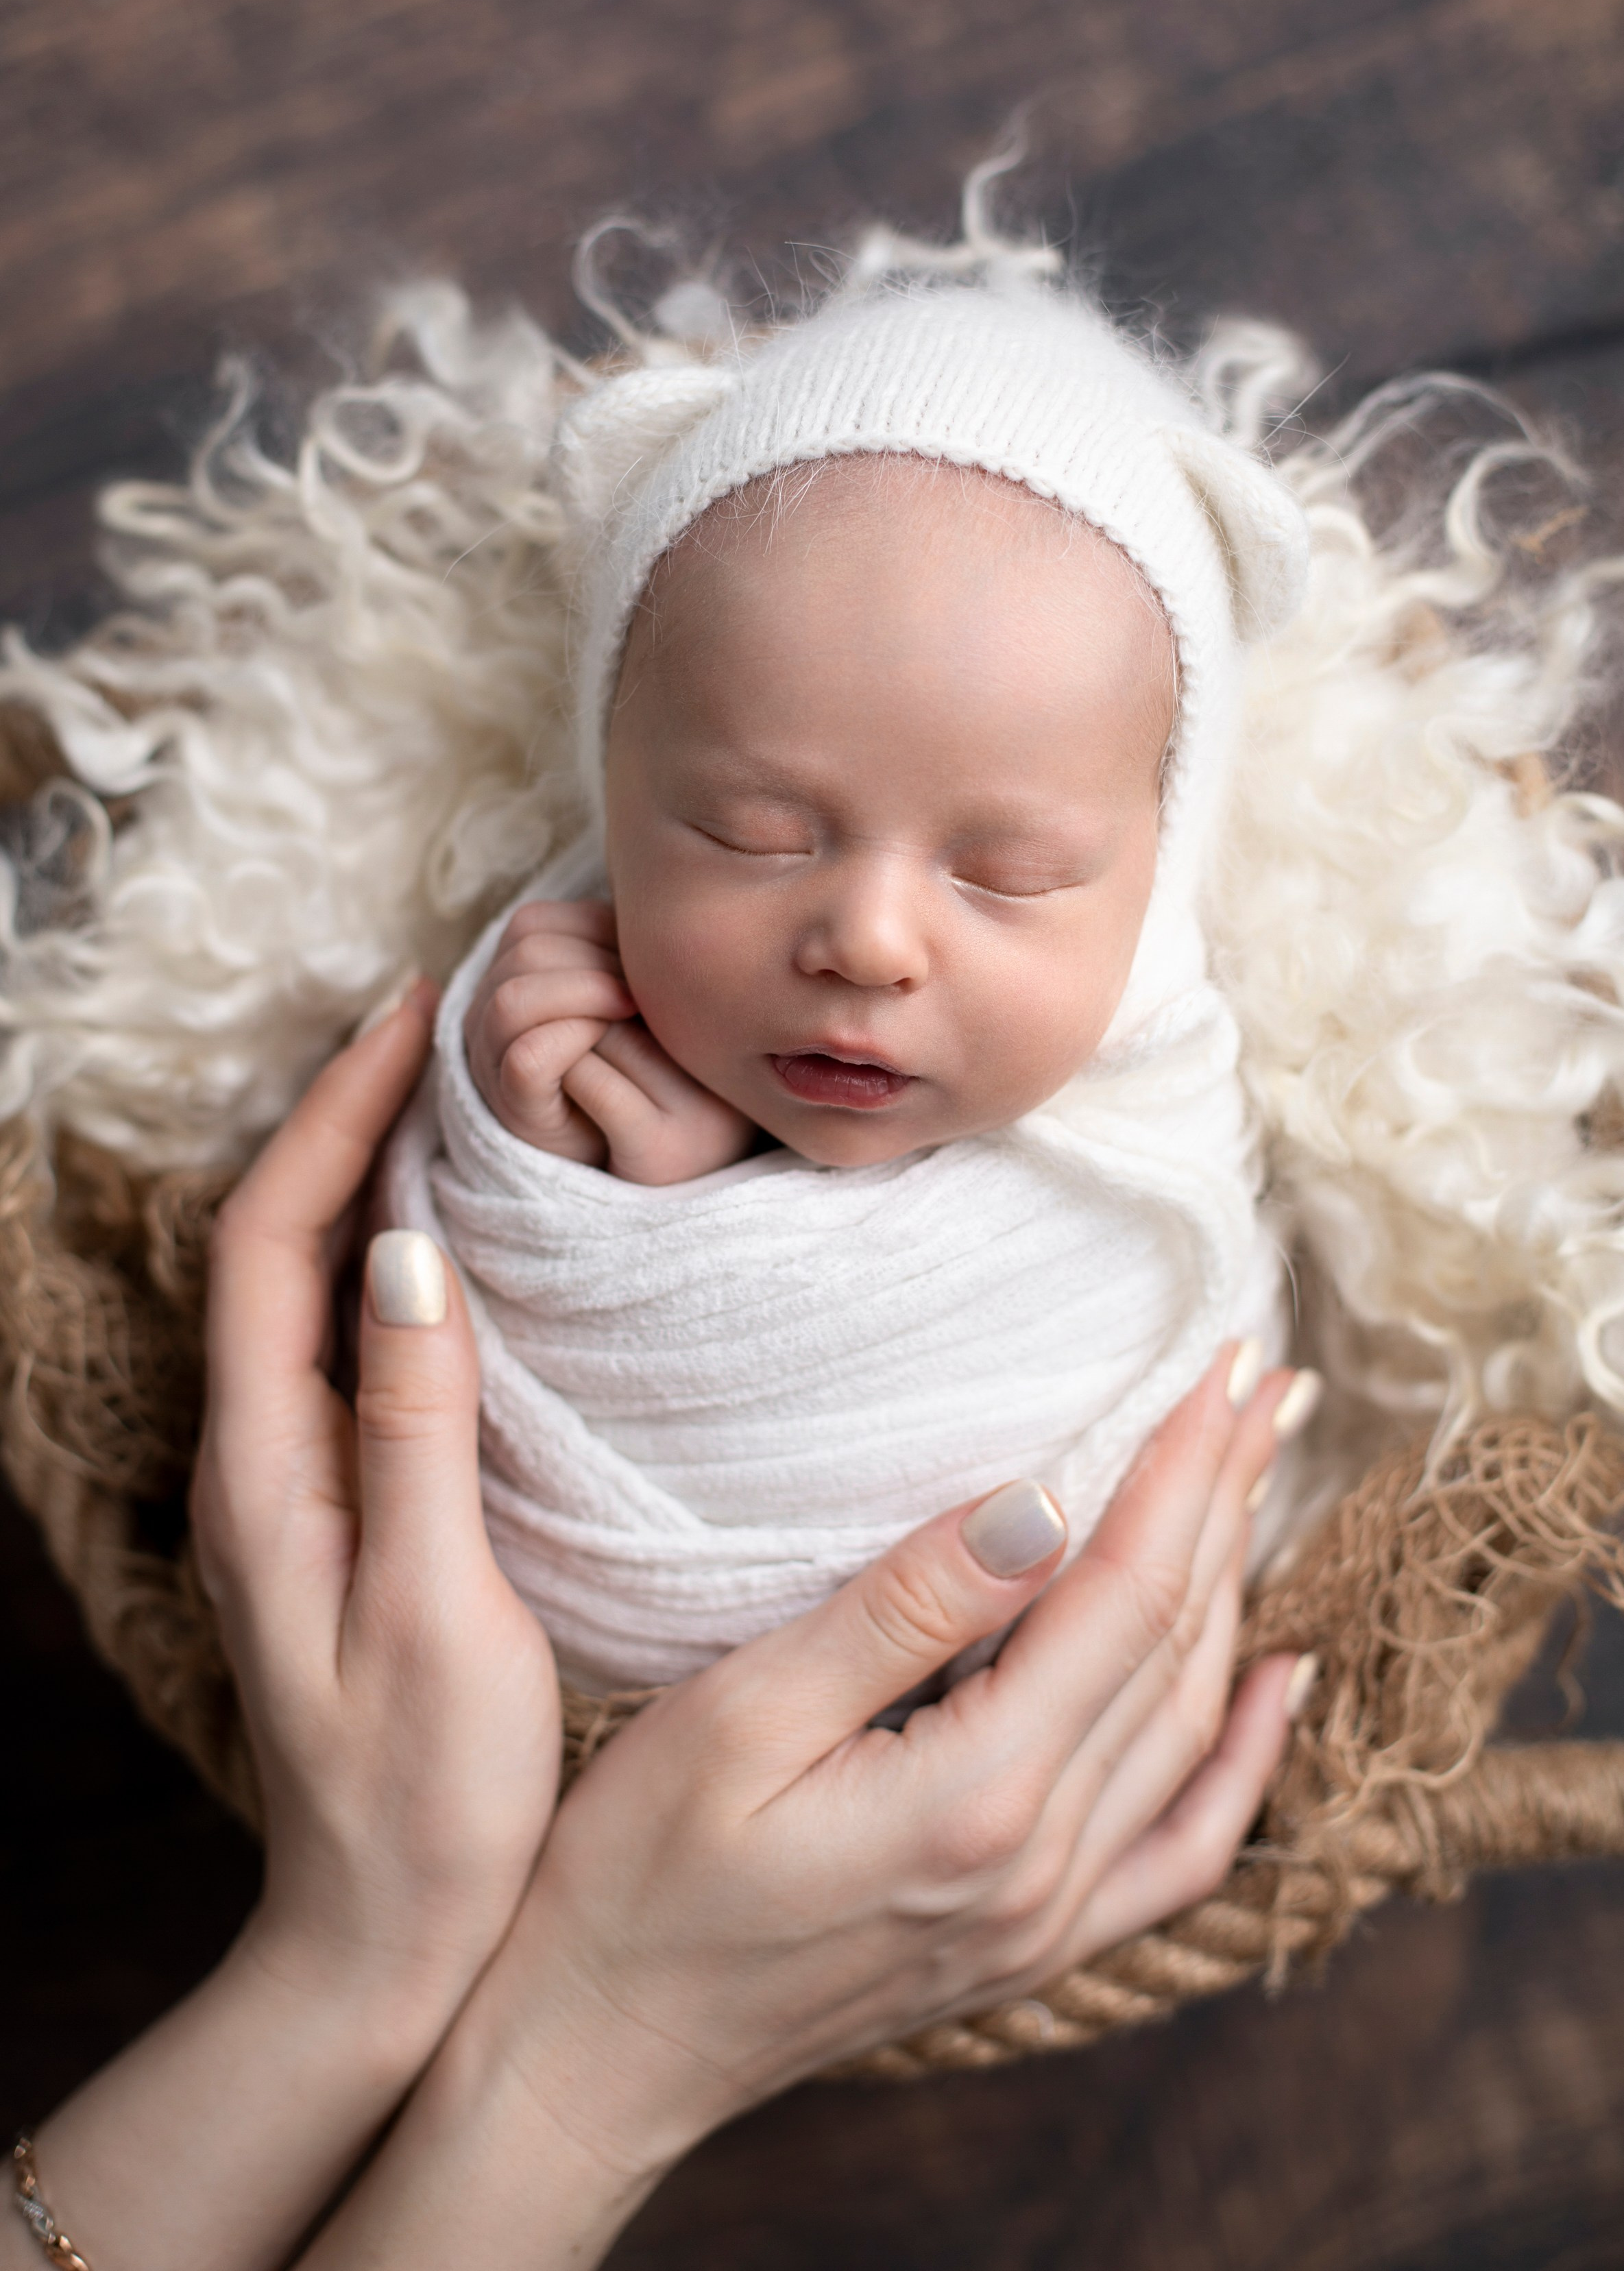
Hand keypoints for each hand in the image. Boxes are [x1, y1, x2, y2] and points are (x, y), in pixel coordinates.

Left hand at [26, 987, 564, 2270]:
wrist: (383, 1938)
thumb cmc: (422, 1797)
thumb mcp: (434, 1608)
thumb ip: (415, 1427)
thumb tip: (410, 1249)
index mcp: (267, 1472)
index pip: (273, 1242)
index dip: (336, 1114)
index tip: (411, 1016)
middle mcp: (262, 1460)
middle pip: (282, 1242)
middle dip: (347, 1114)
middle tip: (443, 1021)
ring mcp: (301, 1483)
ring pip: (317, 1285)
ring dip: (372, 1174)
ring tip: (460, 1092)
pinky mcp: (348, 1507)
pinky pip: (357, 1340)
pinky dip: (404, 1259)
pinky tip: (473, 1240)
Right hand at [308, 1348, 1306, 2266]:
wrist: (596, 2054)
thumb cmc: (637, 1874)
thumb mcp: (744, 1715)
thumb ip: (902, 1612)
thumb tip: (1041, 1504)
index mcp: (974, 1797)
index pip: (1124, 1595)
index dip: (1183, 1469)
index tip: (1227, 1362)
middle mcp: (1041, 1866)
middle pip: (1178, 1647)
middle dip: (1228, 1499)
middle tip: (1267, 1380)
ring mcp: (1047, 1918)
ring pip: (1189, 1725)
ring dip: (1237, 1590)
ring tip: (1258, 1476)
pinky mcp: (1032, 1944)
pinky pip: (1182, 1846)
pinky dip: (1242, 1756)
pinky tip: (1276, 1683)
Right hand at [464, 897, 755, 1183]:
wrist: (638, 1139)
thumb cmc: (636, 1053)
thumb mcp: (624, 987)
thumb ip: (615, 947)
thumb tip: (649, 894)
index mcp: (510, 974)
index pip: (533, 924)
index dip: (592, 928)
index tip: (642, 954)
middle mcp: (486, 1011)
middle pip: (523, 951)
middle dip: (593, 961)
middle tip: (645, 985)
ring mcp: (492, 1058)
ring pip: (515, 999)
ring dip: (583, 993)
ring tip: (634, 1007)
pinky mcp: (512, 1105)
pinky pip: (527, 1056)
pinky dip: (571, 1038)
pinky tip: (609, 1036)